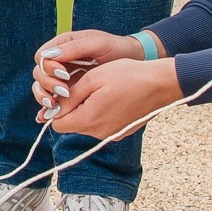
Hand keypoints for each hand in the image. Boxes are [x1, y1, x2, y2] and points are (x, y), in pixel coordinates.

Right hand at [31, 29, 144, 108]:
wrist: (133, 60)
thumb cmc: (116, 48)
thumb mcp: (97, 44)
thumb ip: (73, 49)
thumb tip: (49, 56)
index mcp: (63, 45)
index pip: (43, 57)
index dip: (49, 67)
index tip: (64, 75)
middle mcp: (59, 61)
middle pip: (40, 74)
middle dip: (47, 84)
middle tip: (63, 91)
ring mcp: (63, 77)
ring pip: (43, 87)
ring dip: (44, 96)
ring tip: (54, 105)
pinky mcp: (70, 91)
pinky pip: (54, 99)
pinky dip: (48, 108)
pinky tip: (45, 116)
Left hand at [43, 56, 180, 138]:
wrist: (161, 84)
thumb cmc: (127, 76)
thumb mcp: (93, 79)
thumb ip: (69, 96)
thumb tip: (50, 110)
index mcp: (89, 120)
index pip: (56, 124)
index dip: (56, 108)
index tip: (64, 92)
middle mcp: (99, 133)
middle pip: (71, 125)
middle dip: (71, 108)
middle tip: (83, 88)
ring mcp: (111, 135)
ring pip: (86, 125)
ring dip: (86, 110)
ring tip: (100, 91)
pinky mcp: (121, 132)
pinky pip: (101, 125)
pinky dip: (100, 114)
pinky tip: (111, 98)